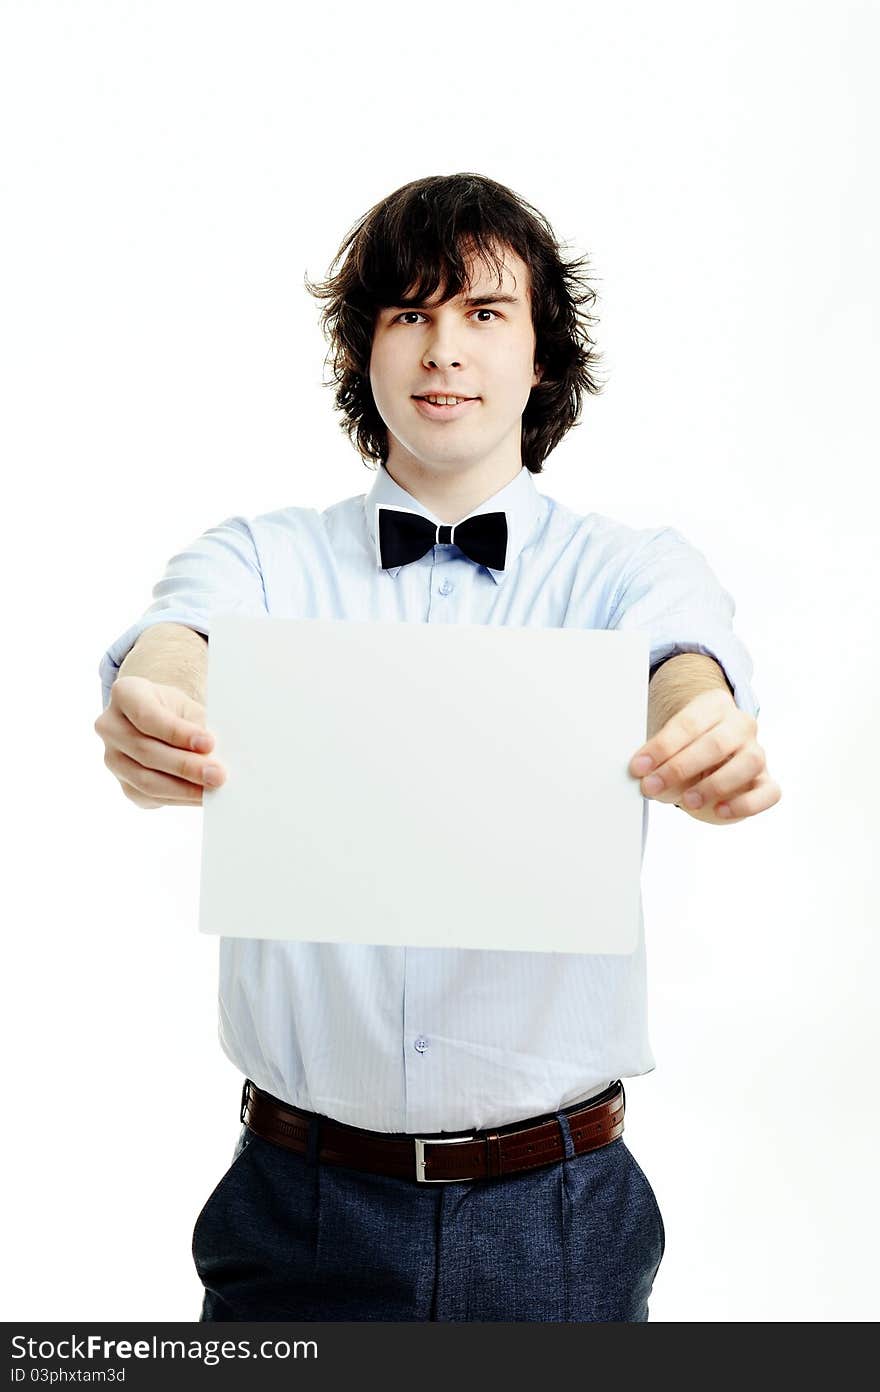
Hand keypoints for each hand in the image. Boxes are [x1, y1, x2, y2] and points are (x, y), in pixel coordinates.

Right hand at [94, 675, 226, 808]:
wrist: (161, 724)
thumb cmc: (177, 711)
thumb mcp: (188, 707)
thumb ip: (198, 728)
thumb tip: (215, 757)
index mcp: (125, 694)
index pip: (147, 716)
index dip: (177, 732)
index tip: (209, 743)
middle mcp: (110, 726)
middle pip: (146, 751)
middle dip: (186, 766)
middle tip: (218, 774)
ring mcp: (112, 758)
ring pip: (145, 780)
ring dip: (184, 788)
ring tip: (212, 787)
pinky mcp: (123, 784)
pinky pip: (150, 797)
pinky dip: (179, 798)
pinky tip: (201, 795)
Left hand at [628, 688, 780, 823]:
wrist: (710, 760)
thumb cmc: (685, 751)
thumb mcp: (668, 751)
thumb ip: (658, 762)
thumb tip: (648, 779)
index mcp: (714, 705)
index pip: (689, 723)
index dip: (662, 747)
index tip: (639, 766)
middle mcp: (740, 724)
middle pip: (717, 743)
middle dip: (680, 768)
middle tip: (653, 786)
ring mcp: (757, 751)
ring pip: (749, 763)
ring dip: (714, 785)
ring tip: (688, 801)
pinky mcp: (767, 780)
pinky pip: (768, 792)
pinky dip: (746, 804)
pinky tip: (720, 810)